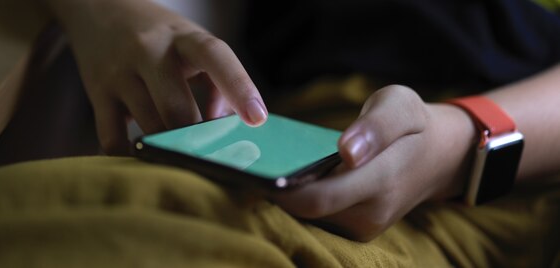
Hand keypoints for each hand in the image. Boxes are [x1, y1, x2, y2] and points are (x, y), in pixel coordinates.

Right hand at [47, 0, 266, 154]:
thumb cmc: (160, 34)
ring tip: (179, 159)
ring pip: (148, 126)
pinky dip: (130, 155)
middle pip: (177, 107)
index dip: (239, 87)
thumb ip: (216, 85)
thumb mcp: (192, 44)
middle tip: (209, 158)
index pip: (216, 57)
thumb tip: (224, 131)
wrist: (99, 8)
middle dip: (195, 139)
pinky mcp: (97, 93)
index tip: (257, 119)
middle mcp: (150, 50)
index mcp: (184, 37)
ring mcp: (119, 72)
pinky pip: (112, 137)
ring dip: (167, 149)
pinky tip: (143, 158)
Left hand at [272, 85, 475, 240]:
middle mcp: (369, 213)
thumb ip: (376, 127)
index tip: (252, 172)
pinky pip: (318, 217)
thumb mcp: (400, 105)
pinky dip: (300, 199)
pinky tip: (288, 177)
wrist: (438, 156)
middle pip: (305, 212)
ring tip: (263, 169)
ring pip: (309, 217)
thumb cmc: (413, 124)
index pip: (317, 199)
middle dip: (275, 192)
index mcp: (380, 181)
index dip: (282, 190)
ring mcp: (363, 226)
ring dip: (287, 196)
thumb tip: (346, 152)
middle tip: (245, 167)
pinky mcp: (356, 228)